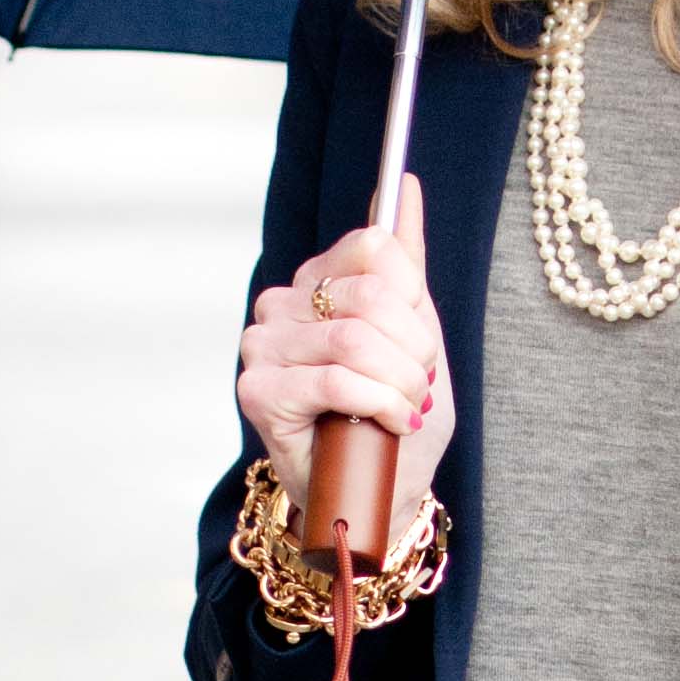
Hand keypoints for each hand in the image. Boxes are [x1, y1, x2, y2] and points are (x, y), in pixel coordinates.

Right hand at [237, 174, 453, 565]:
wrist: (379, 494)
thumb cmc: (395, 419)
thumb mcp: (417, 335)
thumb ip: (406, 263)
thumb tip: (404, 186)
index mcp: (316, 280)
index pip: (373, 246)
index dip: (414, 299)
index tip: (422, 343)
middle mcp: (280, 304)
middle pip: (370, 295)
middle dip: (414, 349)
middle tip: (419, 388)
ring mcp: (262, 346)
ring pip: (355, 339)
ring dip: (400, 382)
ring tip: (405, 410)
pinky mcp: (257, 391)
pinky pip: (334, 379)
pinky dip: (377, 404)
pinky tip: (387, 422)